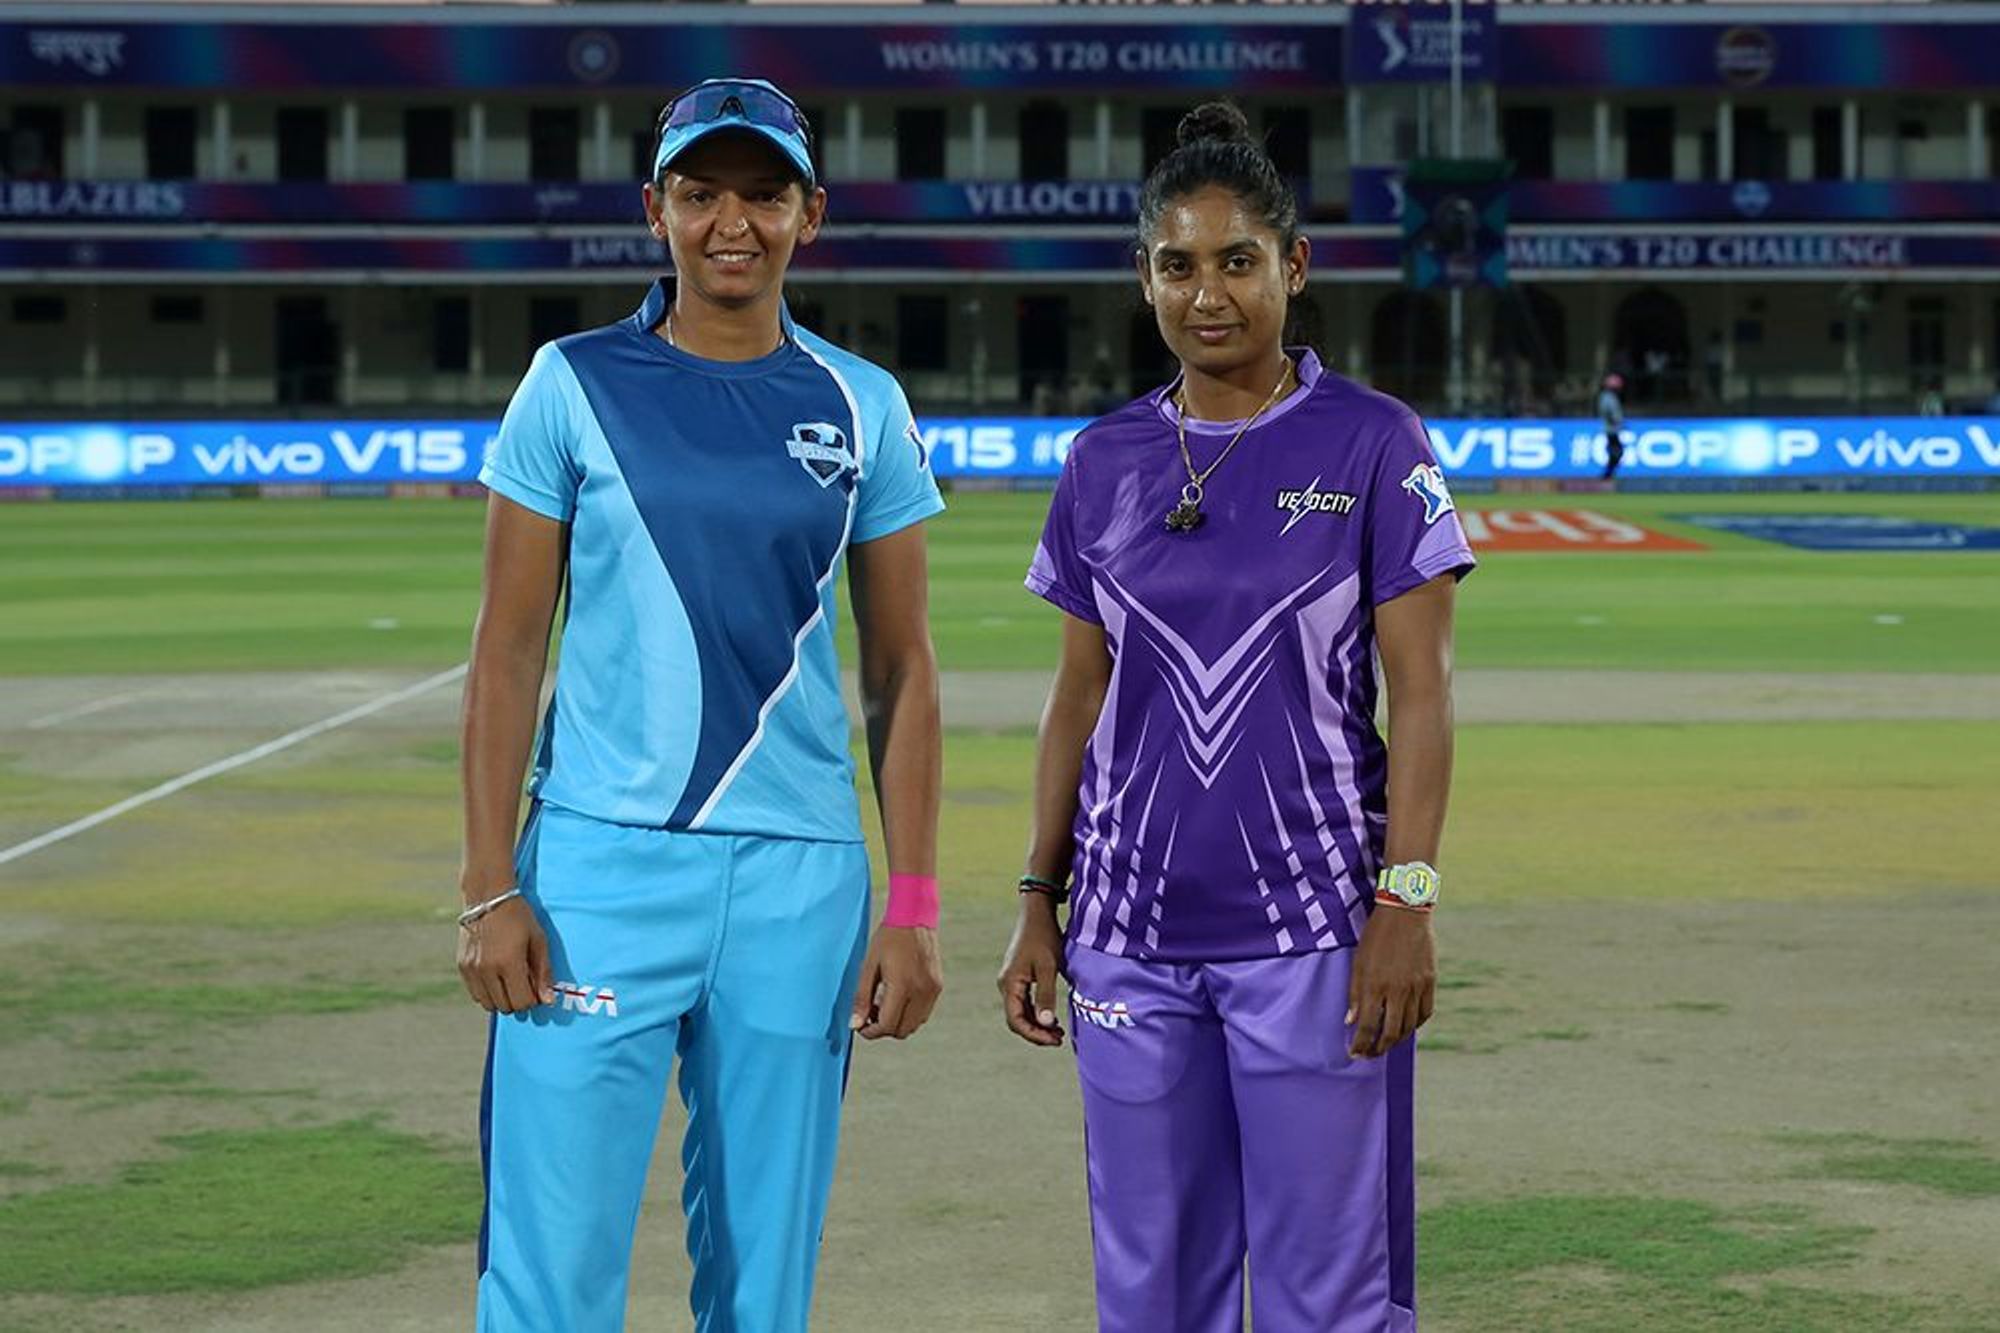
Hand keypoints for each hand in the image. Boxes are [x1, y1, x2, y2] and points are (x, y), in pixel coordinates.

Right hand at [456, 898, 553, 1014]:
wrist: (488, 898)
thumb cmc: (519, 917)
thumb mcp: (538, 941)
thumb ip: (543, 972)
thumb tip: (548, 1001)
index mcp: (509, 963)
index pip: (522, 1002)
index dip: (532, 999)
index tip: (536, 987)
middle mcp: (487, 970)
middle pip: (505, 1007)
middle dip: (518, 1000)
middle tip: (523, 983)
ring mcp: (472, 970)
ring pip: (488, 1004)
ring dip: (501, 999)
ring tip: (509, 980)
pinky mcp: (462, 967)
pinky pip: (475, 994)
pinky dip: (487, 992)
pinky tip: (496, 976)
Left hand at [850, 925, 942, 1040]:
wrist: (914, 917)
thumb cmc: (888, 938)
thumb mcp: (869, 966)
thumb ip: (862, 998)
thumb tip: (855, 1025)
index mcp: (902, 985)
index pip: (887, 1025)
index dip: (871, 1032)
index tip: (860, 1025)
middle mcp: (921, 991)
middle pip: (902, 1030)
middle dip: (883, 1028)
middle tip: (870, 1013)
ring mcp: (932, 990)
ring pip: (914, 1025)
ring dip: (897, 1022)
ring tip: (883, 1004)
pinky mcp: (937, 986)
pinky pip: (923, 1013)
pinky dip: (909, 1014)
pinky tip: (898, 997)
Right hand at [997, 896, 1065, 1046]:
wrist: (1036, 914)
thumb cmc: (1044, 937)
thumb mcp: (1049, 967)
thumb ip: (1045, 995)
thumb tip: (1045, 1023)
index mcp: (1010, 983)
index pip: (1016, 1020)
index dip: (1033, 1035)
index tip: (1053, 1040)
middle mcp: (1006, 985)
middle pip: (1016, 1019)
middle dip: (1036, 1033)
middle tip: (1058, 1039)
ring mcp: (1011, 981)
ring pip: (1020, 1012)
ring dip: (1037, 1025)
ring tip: (1058, 1032)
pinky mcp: (1018, 978)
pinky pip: (1024, 1003)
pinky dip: (1036, 1013)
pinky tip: (1051, 1018)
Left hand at [1346, 905, 1435, 1058]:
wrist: (1405, 913)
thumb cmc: (1376, 936)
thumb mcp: (1358, 962)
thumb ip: (1355, 993)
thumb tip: (1350, 1021)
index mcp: (1375, 985)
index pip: (1368, 1026)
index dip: (1361, 1045)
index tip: (1355, 1054)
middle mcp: (1397, 990)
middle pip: (1391, 1033)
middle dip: (1379, 1049)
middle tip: (1370, 1054)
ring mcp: (1416, 987)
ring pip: (1410, 1026)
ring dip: (1397, 1039)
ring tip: (1386, 1042)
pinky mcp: (1430, 982)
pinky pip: (1425, 1012)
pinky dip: (1415, 1024)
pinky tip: (1407, 1026)